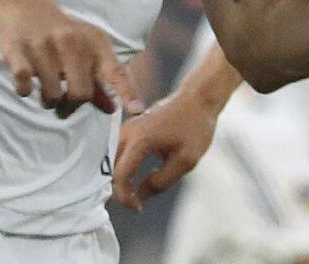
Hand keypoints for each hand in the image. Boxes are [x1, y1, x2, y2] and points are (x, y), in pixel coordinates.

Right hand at [0, 1, 141, 118]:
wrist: (25, 5)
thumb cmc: (62, 35)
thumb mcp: (85, 51)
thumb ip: (98, 82)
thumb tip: (113, 110)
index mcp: (95, 43)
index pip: (115, 71)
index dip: (127, 92)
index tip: (137, 111)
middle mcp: (72, 42)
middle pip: (80, 94)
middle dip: (71, 107)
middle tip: (63, 107)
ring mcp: (45, 45)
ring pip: (52, 95)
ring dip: (48, 102)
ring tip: (47, 91)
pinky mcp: (18, 50)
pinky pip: (24, 83)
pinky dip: (25, 90)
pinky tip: (26, 84)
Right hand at [111, 90, 219, 211]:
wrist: (198, 98)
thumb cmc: (195, 127)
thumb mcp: (185, 160)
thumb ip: (160, 181)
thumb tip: (140, 196)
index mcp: (140, 140)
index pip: (120, 175)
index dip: (125, 197)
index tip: (137, 209)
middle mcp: (128, 132)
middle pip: (109, 167)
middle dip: (118, 189)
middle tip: (134, 203)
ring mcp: (128, 127)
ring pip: (111, 158)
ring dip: (118, 177)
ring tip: (132, 193)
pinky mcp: (132, 126)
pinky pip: (118, 150)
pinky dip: (121, 165)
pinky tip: (133, 177)